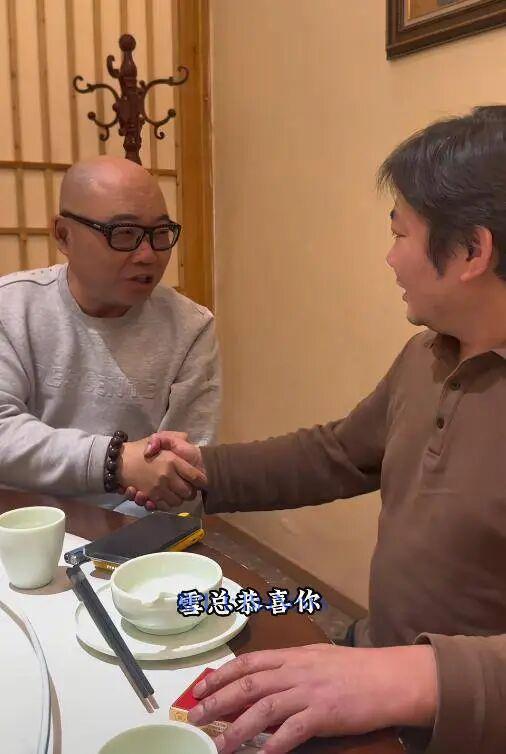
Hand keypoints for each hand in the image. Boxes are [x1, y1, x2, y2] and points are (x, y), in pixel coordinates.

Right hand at [118, 436, 205, 509]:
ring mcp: (158, 488)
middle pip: (188, 492)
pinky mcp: (150, 497)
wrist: (118, 461)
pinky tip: (162, 498)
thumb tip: (186, 441)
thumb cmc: (140, 448)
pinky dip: (165, 504)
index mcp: (172, 460)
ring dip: (178, 499)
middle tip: (186, 487)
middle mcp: (167, 476)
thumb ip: (175, 437)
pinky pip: (164, 506)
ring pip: (177, 501)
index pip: (196, 476)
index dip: (201, 481)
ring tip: (174, 492)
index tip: (201, 481)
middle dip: (189, 491)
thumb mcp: (159, 436)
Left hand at [188, 644, 436, 753]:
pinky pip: (292, 732)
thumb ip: (290, 666)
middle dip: (217, 701)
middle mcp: (295, 670)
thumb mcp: (317, 658)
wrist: (388, 677)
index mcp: (292, 655)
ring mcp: (308, 692)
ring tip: (218, 745)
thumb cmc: (355, 668)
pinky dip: (273, 745)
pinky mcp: (323, 714)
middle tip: (194, 716)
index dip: (221, 675)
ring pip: (263, 709)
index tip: (201, 687)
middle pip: (248, 685)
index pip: (248, 662)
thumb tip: (264, 678)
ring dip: (237, 728)